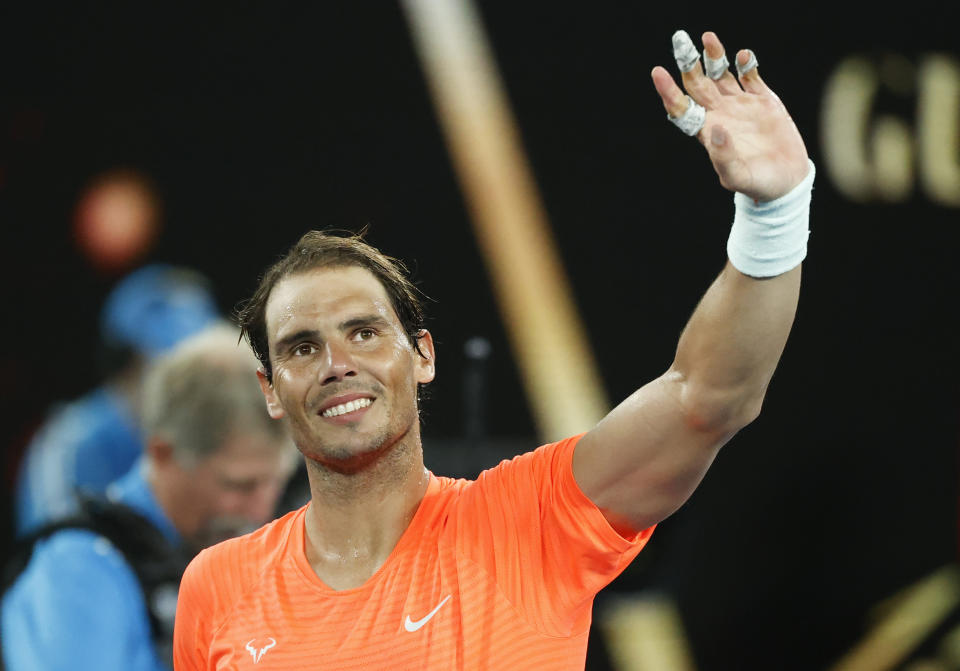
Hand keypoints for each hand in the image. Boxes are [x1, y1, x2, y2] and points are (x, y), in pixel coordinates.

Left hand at [651, 31, 808, 201]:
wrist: (787, 180)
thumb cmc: (757, 183)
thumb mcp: (737, 177)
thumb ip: (724, 157)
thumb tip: (716, 129)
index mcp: (707, 131)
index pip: (682, 108)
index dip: (669, 91)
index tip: (658, 73)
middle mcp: (719, 113)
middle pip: (697, 84)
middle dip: (688, 63)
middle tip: (680, 41)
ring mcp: (740, 104)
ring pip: (720, 74)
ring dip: (713, 56)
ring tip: (708, 38)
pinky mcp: (762, 99)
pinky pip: (750, 75)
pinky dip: (746, 64)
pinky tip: (744, 57)